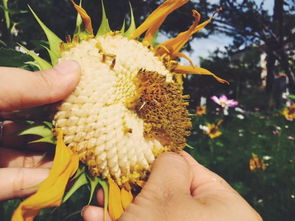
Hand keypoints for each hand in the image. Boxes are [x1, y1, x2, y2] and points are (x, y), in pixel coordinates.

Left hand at [0, 61, 79, 200]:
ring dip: (54, 160)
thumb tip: (76, 69)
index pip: (30, 96)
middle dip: (61, 131)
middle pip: (32, 130)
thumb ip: (28, 84)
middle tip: (93, 130)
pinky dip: (37, 181)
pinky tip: (61, 177)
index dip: (57, 96)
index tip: (87, 97)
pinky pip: (14, 184)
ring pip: (26, 159)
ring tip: (85, 155)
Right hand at [82, 152, 261, 220]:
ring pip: (150, 215)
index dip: (160, 160)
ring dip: (121, 207)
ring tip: (98, 199)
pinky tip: (97, 218)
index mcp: (224, 207)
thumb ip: (169, 165)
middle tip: (113, 179)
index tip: (135, 155)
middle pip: (167, 193)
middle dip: (135, 187)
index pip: (190, 169)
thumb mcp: (165, 196)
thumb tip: (168, 152)